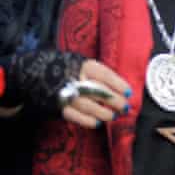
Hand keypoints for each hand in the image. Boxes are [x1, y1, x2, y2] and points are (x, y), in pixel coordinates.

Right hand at [6, 51, 130, 128]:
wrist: (34, 72)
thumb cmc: (67, 68)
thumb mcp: (83, 63)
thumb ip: (99, 74)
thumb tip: (119, 87)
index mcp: (84, 66)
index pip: (106, 75)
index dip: (119, 85)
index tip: (129, 92)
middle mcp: (76, 79)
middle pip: (100, 92)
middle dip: (116, 102)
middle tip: (125, 107)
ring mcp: (66, 94)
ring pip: (90, 106)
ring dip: (104, 113)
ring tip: (113, 116)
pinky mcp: (58, 106)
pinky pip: (75, 116)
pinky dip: (87, 121)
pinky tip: (97, 123)